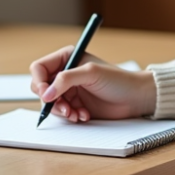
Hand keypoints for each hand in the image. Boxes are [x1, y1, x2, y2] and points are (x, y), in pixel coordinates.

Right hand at [30, 46, 156, 121]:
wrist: (135, 98)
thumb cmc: (118, 80)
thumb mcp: (91, 74)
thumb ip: (66, 80)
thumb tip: (46, 93)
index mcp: (67, 58)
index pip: (39, 68)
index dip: (39, 81)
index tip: (47, 94)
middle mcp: (66, 74)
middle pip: (41, 88)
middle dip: (50, 100)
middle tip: (65, 108)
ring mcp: (70, 90)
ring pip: (51, 103)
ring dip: (61, 111)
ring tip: (76, 113)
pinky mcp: (75, 104)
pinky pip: (62, 113)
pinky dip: (70, 116)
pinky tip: (83, 115)